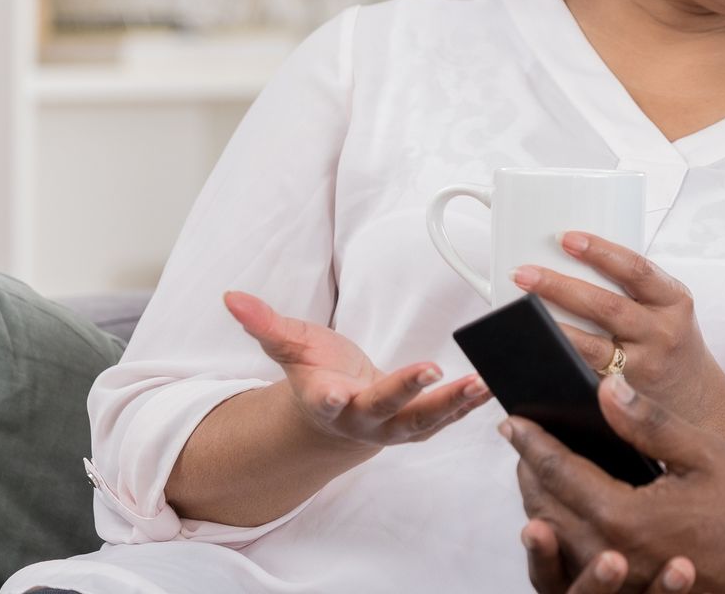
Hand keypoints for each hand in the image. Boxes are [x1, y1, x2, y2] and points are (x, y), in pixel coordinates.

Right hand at [225, 290, 490, 456]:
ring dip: (455, 404)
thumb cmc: (317, 374)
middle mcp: (362, 419)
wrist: (338, 416)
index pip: (325, 400)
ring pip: (426, 420)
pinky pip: (449, 418)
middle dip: (408, 391)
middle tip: (431, 371)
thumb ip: (264, 324)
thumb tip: (231, 296)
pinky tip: (493, 385)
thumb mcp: (290, 347)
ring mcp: (394, 427)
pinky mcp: (420, 425)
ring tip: (481, 383)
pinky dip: (472, 404)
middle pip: (385, 409)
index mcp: (326, 401)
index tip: (332, 392)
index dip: (327, 397)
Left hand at [504, 374, 724, 593]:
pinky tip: (559, 512)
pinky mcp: (622, 590)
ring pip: (554, 535)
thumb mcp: (702, 455)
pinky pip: (571, 561)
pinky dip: (557, 532)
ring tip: (533, 470)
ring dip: (536, 500)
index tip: (511, 419)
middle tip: (519, 439)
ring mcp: (613, 577)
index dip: (531, 442)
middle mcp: (608, 551)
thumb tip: (606, 388)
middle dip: (527, 468)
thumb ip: (650, 422)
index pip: (559, 471)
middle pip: (545, 504)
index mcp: (622, 516)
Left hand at [512, 232, 724, 427]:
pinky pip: (585, 377)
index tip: (566, 238)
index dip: (600, 251)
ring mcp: (643, 368)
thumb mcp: (668, 308)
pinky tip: (532, 354)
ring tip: (520, 313)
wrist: (701, 403)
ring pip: (591, 347)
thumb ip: (633, 288)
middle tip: (523, 274)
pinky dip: (558, 364)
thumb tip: (566, 258)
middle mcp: (662, 333)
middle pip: (607, 307)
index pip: (636, 269)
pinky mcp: (624, 396)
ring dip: (551, 329)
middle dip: (560, 287)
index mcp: (673, 301)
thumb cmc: (672, 343)